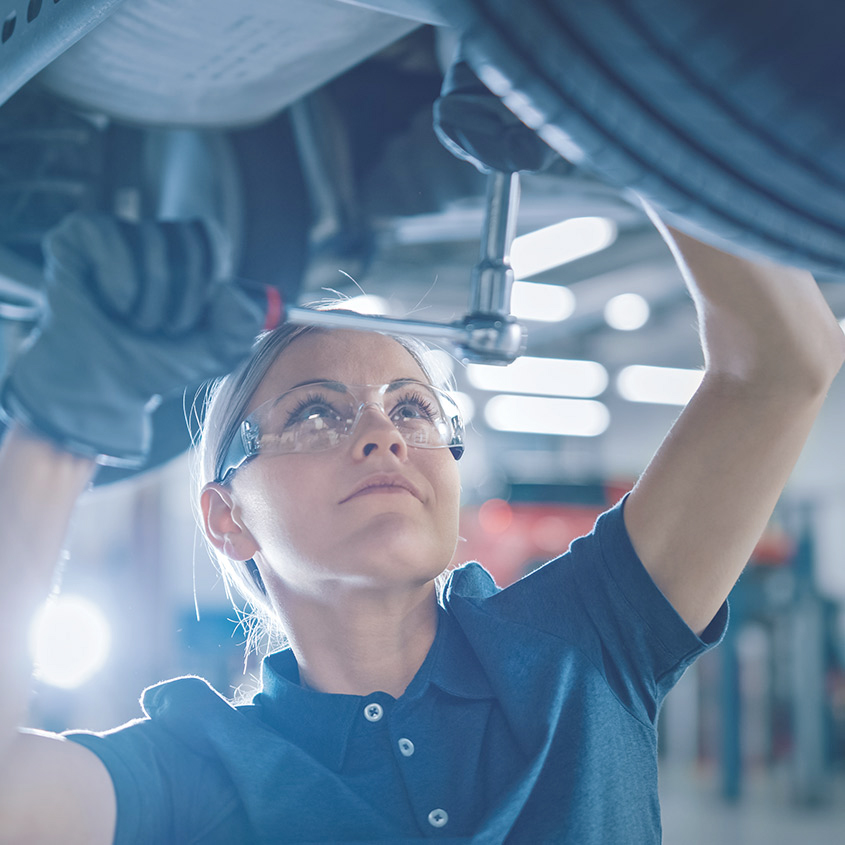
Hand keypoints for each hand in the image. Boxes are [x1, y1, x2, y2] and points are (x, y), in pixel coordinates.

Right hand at [0, 212, 278, 465]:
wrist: (104, 389)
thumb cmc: (158, 365)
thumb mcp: (217, 352)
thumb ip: (243, 325)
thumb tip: (229, 290)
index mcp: (186, 258)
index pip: (210, 236)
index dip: (211, 274)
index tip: (202, 311)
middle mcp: (151, 241)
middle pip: (188, 238)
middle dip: (186, 294)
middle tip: (169, 328)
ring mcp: (113, 236)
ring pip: (151, 238)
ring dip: (151, 298)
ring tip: (137, 323)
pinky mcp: (76, 238)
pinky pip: (110, 236)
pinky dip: (120, 282)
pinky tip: (112, 306)